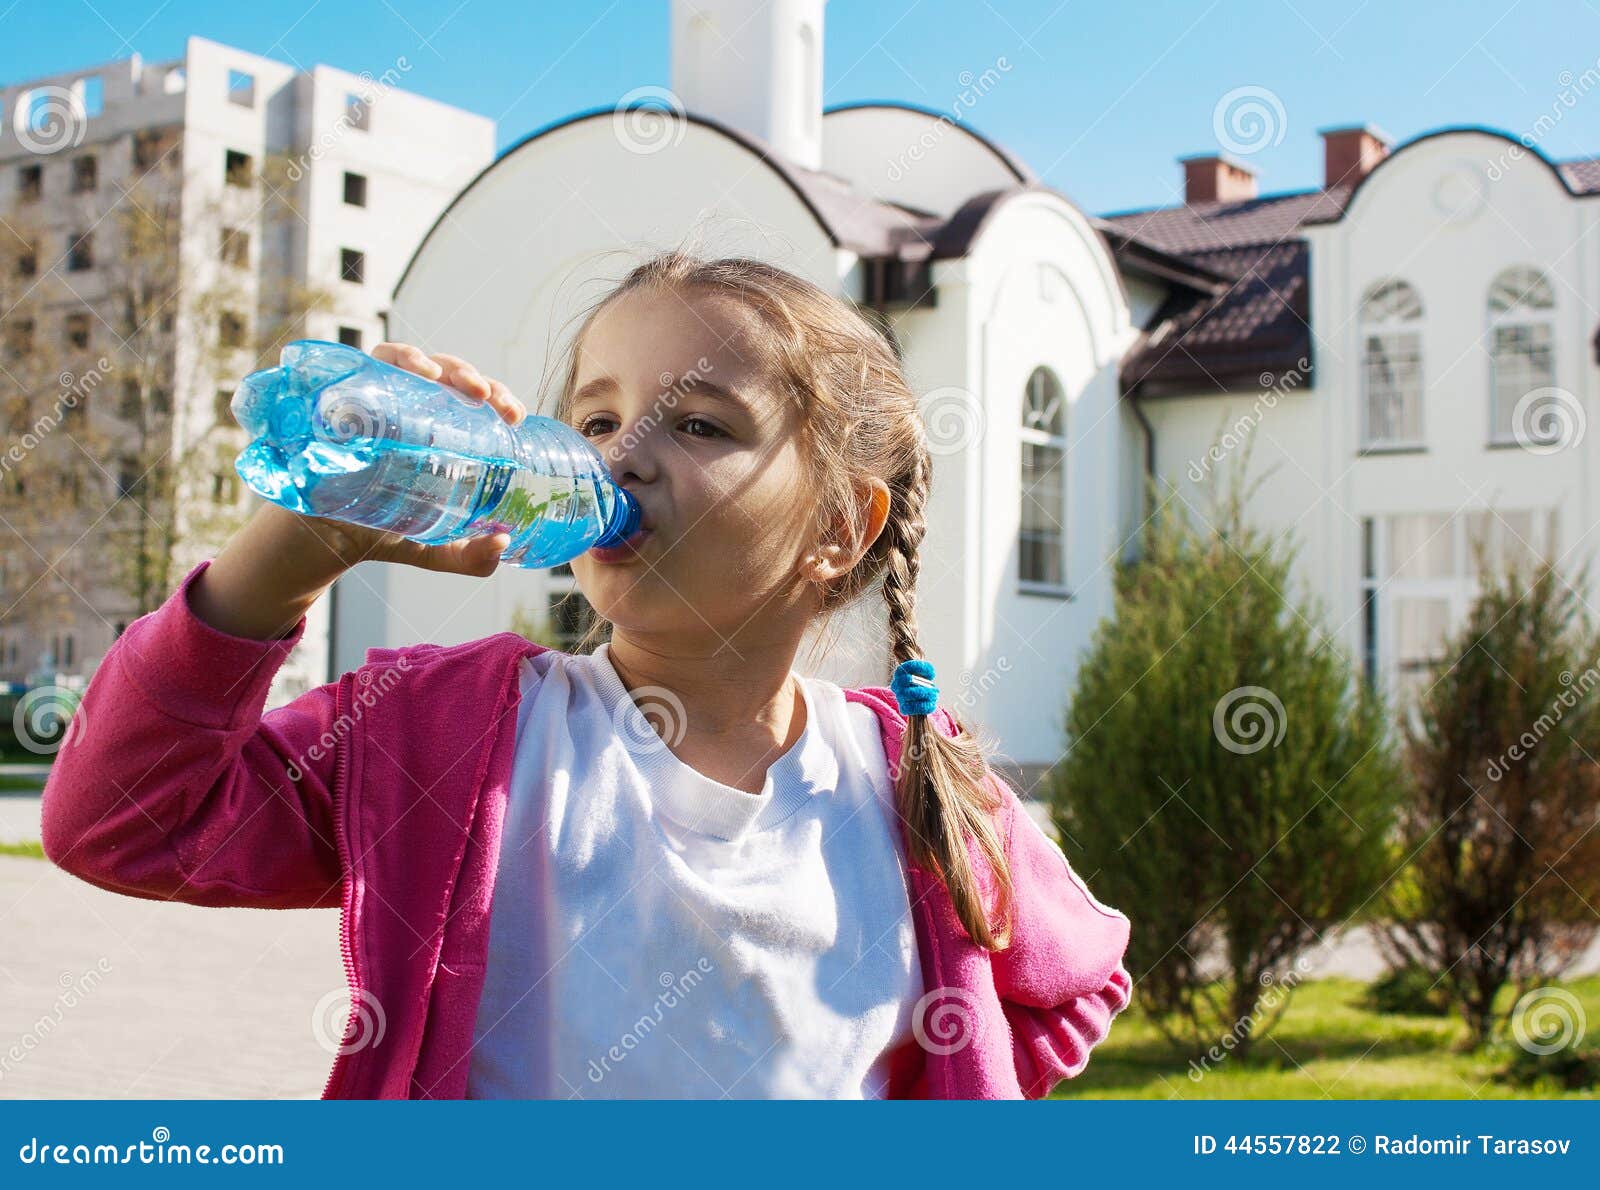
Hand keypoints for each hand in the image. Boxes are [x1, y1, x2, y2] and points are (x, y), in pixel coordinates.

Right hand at [309, 342, 529, 577]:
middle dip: (478, 380)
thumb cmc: (382, 530)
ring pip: (418, 363)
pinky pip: (374, 361)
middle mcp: (413, 409)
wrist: (323, 539)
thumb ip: (470, 556)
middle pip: (452, 378)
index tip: (514, 417)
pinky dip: (399, 357)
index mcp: (440, 432)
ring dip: (444, 365)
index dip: (500, 399)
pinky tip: (419, 372)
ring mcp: (382, 399)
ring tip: (463, 385)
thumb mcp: (434, 548)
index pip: (477, 403)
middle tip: (491, 401)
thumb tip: (501, 544)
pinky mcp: (351, 394)